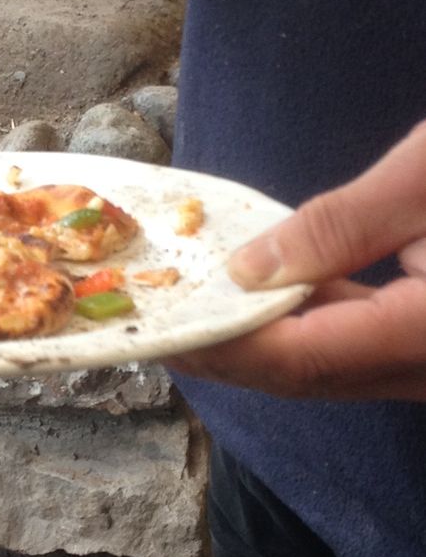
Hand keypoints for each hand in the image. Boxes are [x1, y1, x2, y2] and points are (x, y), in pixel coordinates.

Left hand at [167, 121, 425, 400]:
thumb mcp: (421, 182)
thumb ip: (337, 229)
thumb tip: (247, 269)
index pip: (301, 358)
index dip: (224, 344)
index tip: (162, 324)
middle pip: (310, 375)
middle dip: (228, 351)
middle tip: (157, 322)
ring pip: (331, 366)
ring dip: (259, 340)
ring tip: (192, 307)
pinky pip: (356, 346)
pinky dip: (303, 324)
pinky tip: (262, 294)